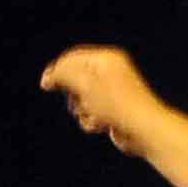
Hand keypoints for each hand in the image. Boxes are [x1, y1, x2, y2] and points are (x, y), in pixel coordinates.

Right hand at [42, 47, 160, 156]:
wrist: (142, 128)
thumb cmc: (117, 104)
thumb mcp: (85, 85)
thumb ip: (64, 75)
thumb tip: (49, 75)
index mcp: (106, 59)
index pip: (73, 58)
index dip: (57, 69)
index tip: (45, 84)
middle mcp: (109, 73)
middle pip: (74, 80)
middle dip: (74, 95)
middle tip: (82, 101)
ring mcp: (110, 92)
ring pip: (79, 100)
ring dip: (82, 111)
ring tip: (96, 115)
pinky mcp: (111, 109)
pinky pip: (89, 113)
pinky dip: (91, 120)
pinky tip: (102, 124)